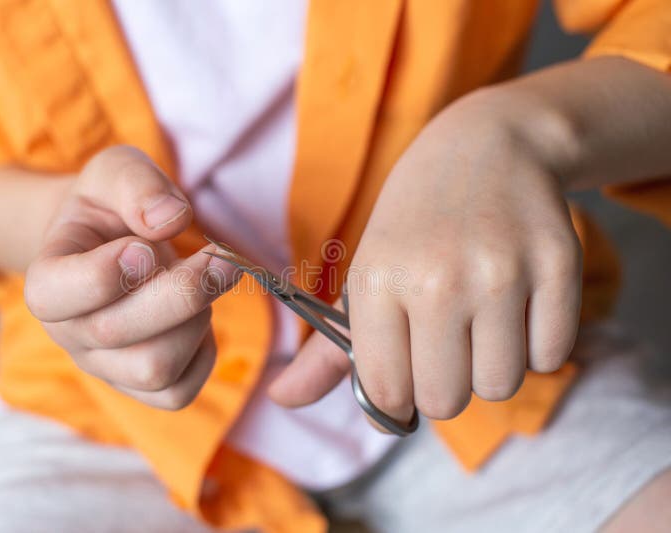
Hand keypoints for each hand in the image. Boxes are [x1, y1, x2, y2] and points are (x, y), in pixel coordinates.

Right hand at [24, 145, 239, 409]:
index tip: (146, 246)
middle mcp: (69, 332)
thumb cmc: (112, 207)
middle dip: (181, 292)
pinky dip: (205, 354)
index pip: (54, 296)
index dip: (104, 273)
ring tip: (205, 283)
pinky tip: (201, 316)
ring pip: (153, 370)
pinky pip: (178, 391)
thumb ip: (137, 184)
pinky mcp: (142, 386)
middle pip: (117, 334)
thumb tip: (169, 220)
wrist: (114, 240)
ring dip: (196, 320)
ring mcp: (105, 365)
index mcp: (48, 278)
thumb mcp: (117, 171)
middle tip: (220, 258)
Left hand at [269, 89, 582, 424]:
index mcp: (377, 282)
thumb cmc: (415, 224)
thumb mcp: (364, 275)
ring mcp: (502, 272)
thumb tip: (283, 398)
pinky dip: (534, 343)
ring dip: (491, 365)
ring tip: (482, 317)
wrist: (487, 148)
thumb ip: (327, 349)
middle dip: (444, 383)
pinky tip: (518, 303)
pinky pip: (550, 356)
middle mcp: (437, 279)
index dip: (397, 396)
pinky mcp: (558, 265)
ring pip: (500, 385)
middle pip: (446, 401)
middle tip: (445, 340)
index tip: (405, 373)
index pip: (388, 393)